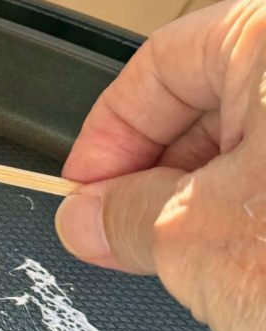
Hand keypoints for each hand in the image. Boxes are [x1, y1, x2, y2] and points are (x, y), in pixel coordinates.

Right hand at [56, 0, 265, 330]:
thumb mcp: (202, 241)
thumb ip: (124, 218)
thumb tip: (88, 217)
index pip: (156, 69)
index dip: (104, 138)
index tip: (82, 193)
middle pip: (214, 100)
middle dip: (159, 175)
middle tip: (121, 235)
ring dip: (216, 199)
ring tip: (195, 261)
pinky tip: (260, 261)